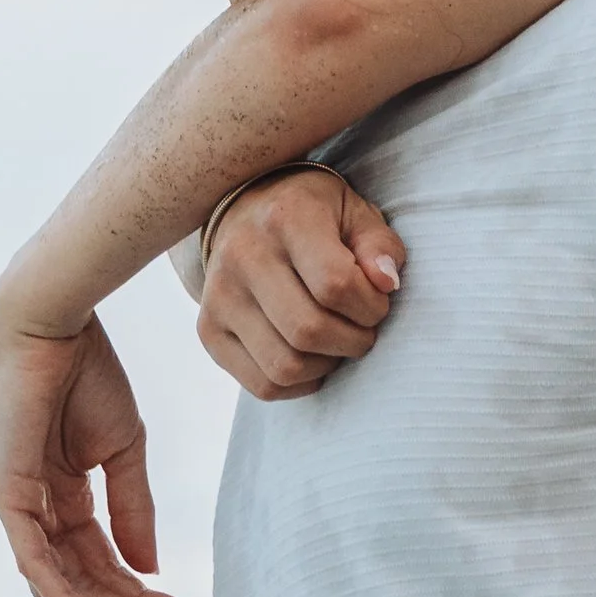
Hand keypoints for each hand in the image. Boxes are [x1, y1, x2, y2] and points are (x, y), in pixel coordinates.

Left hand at [0, 307, 192, 596]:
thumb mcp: (124, 449)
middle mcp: (36, 507)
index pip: (99, 557)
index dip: (137, 589)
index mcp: (62, 493)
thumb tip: (150, 568)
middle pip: (80, 577)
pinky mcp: (6, 495)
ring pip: (58, 579)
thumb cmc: (86, 374)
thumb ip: (134, 509)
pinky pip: (33, 559)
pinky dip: (65, 594)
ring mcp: (17, 504)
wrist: (54, 324)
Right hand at [198, 172, 408, 399]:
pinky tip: (312, 359)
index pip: (335, 284)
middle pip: (308, 330)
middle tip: (363, 329)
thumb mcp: (357, 214)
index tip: (379, 301)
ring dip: (327, 366)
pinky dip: (299, 384)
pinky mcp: (209, 330)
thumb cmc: (316, 217)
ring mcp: (219, 296)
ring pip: (285, 366)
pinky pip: (262, 385)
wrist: (247, 211)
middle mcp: (243, 255)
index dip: (371, 307)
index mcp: (286, 217)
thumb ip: (379, 246)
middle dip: (354, 341)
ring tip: (338, 342)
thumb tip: (386, 284)